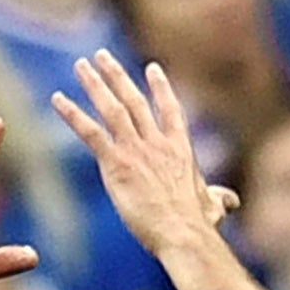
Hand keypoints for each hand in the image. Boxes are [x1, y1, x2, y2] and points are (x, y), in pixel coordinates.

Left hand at [51, 53, 238, 257]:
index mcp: (180, 148)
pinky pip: (91, 132)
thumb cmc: (198, 225)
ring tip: (81, 65)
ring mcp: (137, 150)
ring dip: (95, 84)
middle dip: (117, 75)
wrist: (183, 233)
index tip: (152, 68)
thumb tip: (231, 202)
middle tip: (101, 56)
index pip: (170, 109)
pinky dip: (73, 114)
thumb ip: (218, 199)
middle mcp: (157, 142)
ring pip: (113, 108)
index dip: (160, 88)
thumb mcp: (212, 206)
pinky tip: (57, 99)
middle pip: (134, 100)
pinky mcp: (117, 164)